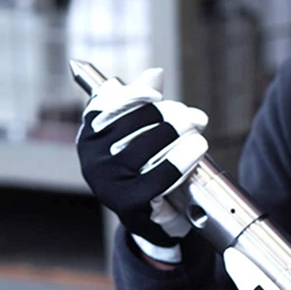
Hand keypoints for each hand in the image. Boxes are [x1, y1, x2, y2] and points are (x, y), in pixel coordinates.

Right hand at [76, 68, 207, 261]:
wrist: (146, 216)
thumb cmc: (141, 166)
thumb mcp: (137, 133)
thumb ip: (142, 101)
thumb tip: (155, 73)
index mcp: (91, 134)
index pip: (109, 105)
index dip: (136, 97)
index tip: (158, 95)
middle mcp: (92, 157)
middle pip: (136, 124)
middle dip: (172, 117)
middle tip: (195, 117)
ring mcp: (107, 181)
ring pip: (148, 148)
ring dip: (180, 135)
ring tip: (199, 132)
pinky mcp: (127, 202)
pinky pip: (159, 176)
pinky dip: (182, 159)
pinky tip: (197, 149)